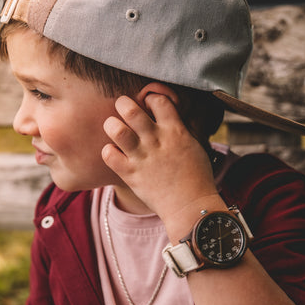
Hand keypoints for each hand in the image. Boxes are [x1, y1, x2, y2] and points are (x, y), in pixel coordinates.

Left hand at [102, 92, 219, 224]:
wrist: (190, 206)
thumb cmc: (196, 177)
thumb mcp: (193, 146)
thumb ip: (178, 129)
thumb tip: (168, 117)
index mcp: (175, 131)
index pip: (158, 100)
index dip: (151, 97)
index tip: (148, 104)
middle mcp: (156, 140)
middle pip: (131, 110)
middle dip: (123, 104)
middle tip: (122, 108)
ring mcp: (142, 157)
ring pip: (116, 129)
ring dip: (112, 124)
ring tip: (114, 127)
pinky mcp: (130, 173)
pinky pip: (109, 154)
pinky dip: (108, 151)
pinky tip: (114, 152)